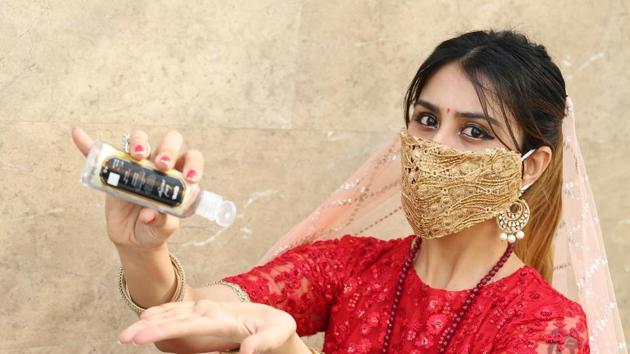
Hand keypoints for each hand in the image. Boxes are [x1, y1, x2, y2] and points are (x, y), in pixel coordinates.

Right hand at [71, 128, 204, 249]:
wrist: (135, 238)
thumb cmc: (155, 229)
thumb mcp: (163, 229)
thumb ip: (161, 222)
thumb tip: (149, 214)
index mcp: (179, 176)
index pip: (191, 159)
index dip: (193, 163)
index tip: (189, 177)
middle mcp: (160, 166)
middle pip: (168, 143)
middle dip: (167, 149)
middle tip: (162, 165)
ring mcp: (137, 165)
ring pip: (140, 141)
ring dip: (139, 142)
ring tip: (138, 154)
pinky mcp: (115, 171)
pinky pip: (102, 154)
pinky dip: (89, 144)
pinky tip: (79, 135)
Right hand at [118, 300, 297, 353]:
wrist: (273, 317)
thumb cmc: (275, 327)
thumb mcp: (277, 334)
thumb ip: (262, 342)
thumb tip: (248, 353)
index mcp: (222, 317)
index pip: (187, 323)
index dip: (163, 328)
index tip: (141, 333)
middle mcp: (209, 311)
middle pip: (173, 317)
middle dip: (147, 326)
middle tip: (124, 336)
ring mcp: (204, 311)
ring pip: (172, 313)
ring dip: (150, 321)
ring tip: (128, 332)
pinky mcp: (202, 315)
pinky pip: (177, 312)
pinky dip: (161, 314)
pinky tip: (146, 318)